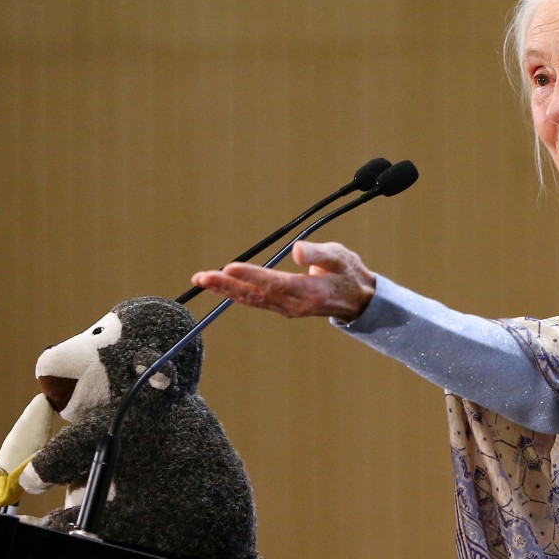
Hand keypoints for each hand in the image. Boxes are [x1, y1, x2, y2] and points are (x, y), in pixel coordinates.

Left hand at [191, 241, 375, 321]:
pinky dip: (236, 293)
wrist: (357, 301)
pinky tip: (221, 286)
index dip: (252, 275)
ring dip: (225, 290)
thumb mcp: (341, 257)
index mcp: (310, 291)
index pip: (275, 283)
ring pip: (252, 300)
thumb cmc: (348, 274)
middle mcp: (295, 304)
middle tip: (201, 278)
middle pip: (255, 295)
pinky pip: (256, 301)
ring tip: (202, 280)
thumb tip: (297, 250)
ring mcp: (287, 309)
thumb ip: (319, 254)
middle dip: (226, 285)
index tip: (230, 267)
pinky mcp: (283, 307)